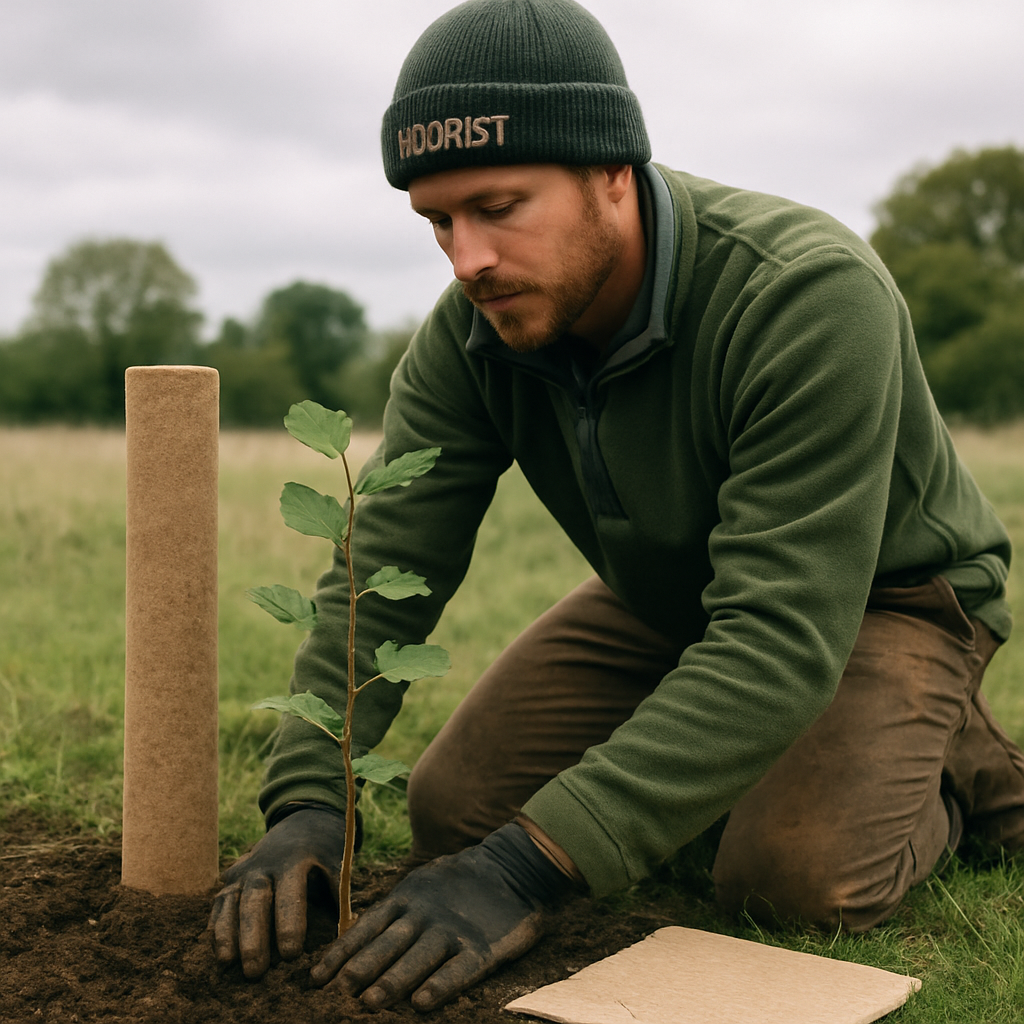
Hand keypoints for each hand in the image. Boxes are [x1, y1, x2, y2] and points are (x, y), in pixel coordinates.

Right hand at [208, 804, 354, 977]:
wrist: (304, 818)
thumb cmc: (325, 849)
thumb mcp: (337, 862)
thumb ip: (338, 894)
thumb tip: (343, 933)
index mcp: (295, 859)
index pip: (289, 894)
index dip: (290, 924)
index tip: (291, 955)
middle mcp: (264, 863)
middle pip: (254, 900)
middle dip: (253, 936)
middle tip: (255, 971)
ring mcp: (244, 869)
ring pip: (230, 901)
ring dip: (227, 934)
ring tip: (227, 964)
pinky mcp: (231, 877)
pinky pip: (219, 903)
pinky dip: (216, 926)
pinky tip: (217, 952)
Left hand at [310, 822, 575, 1011]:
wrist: (515, 866)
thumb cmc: (462, 881)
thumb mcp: (423, 882)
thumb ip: (397, 907)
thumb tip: (357, 931)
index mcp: (407, 897)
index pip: (366, 928)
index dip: (340, 953)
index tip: (315, 978)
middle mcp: (425, 913)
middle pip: (387, 943)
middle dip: (361, 967)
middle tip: (338, 989)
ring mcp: (453, 929)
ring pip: (418, 957)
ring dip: (393, 979)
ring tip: (370, 1002)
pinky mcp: (482, 946)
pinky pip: (459, 969)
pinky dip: (441, 984)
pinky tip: (423, 1002)